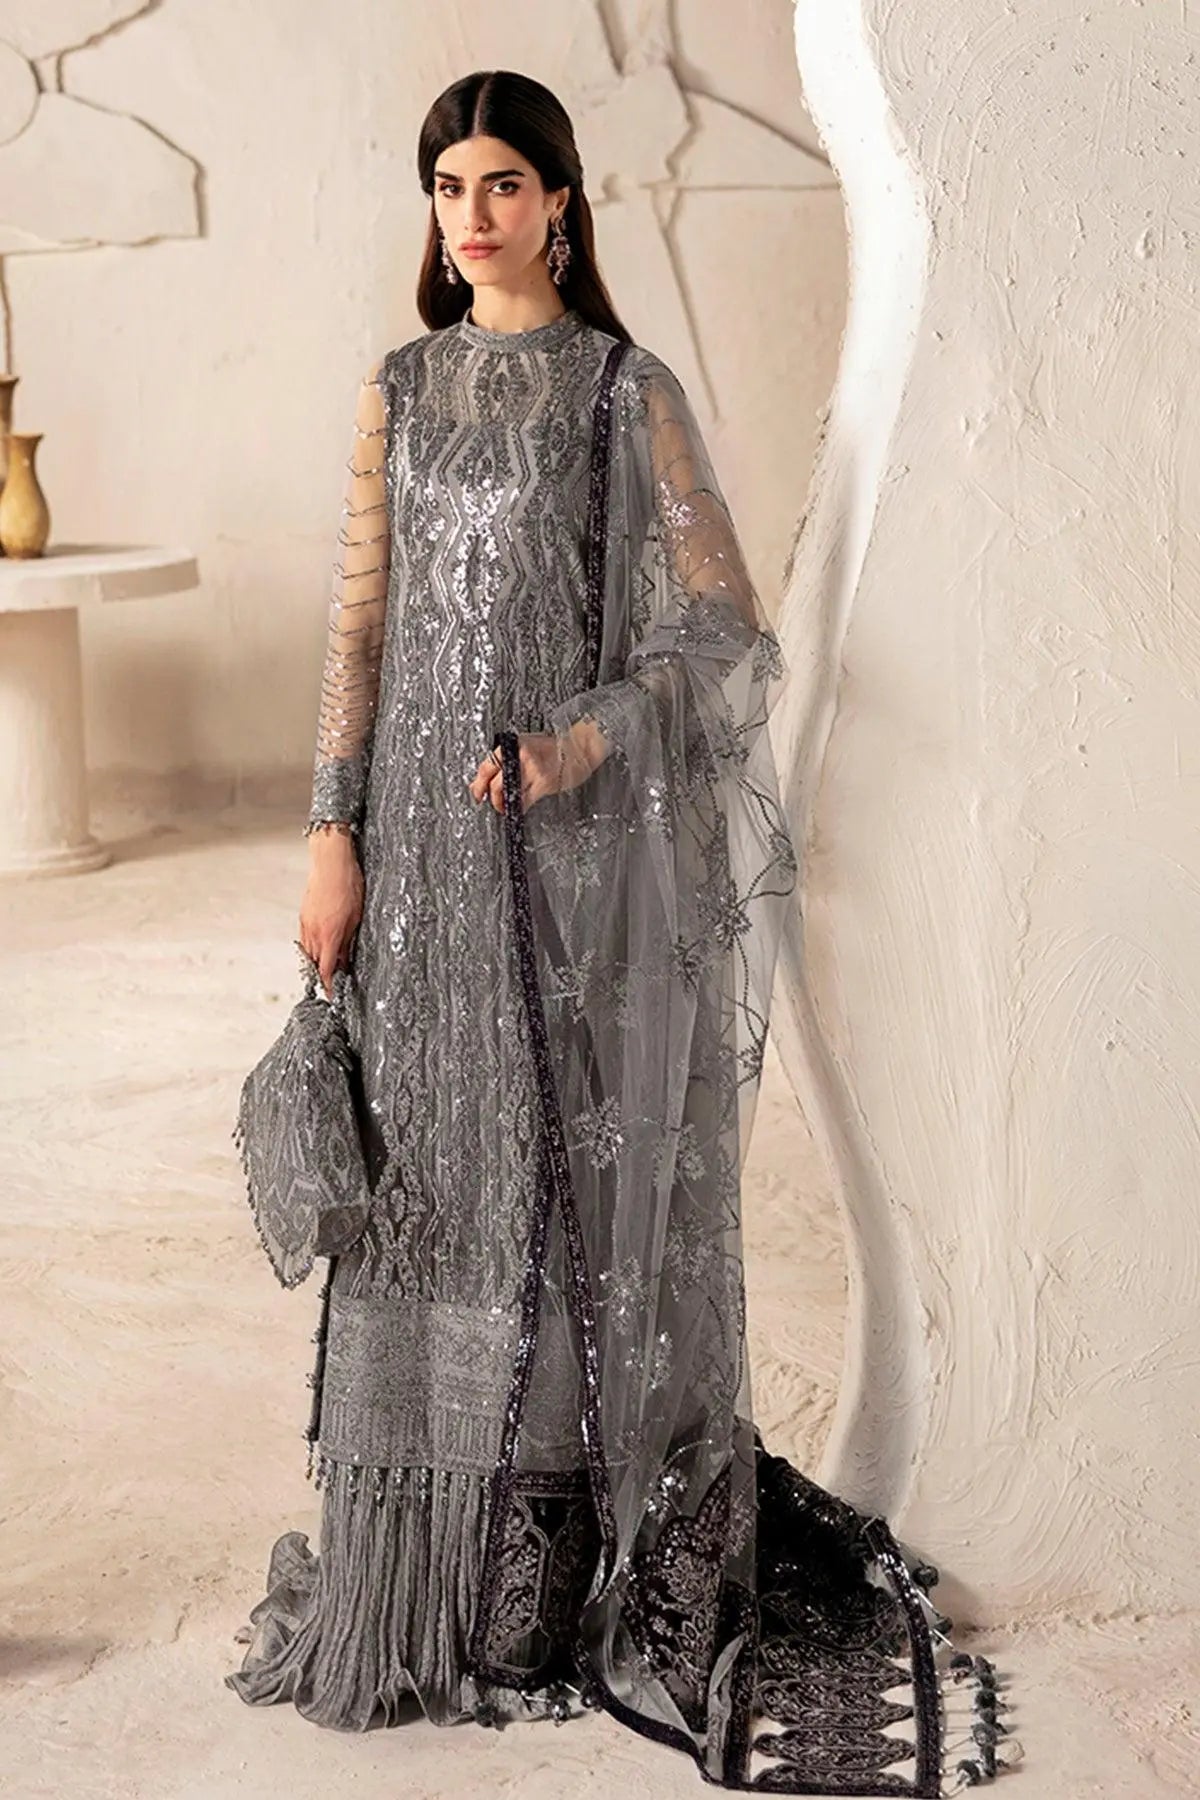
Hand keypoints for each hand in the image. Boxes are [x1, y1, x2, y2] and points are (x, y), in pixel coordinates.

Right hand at [299, 828, 363, 997]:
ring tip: (329, 966)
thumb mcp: (356, 916)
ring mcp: (306, 923)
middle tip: (333, 983)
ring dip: (317, 962)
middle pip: (314, 964)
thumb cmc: (348, 884)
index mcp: (329, 934)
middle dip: (322, 976)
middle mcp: (314, 932)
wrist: (330, 861)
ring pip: (308, 952)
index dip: (329, 985)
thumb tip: (345, 960)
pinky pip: (305, 938)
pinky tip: (322, 945)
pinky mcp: (304, 915)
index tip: (333, 996)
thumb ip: (348, 941)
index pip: (326, 969)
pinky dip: (312, 947)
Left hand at [467, 718, 610, 813]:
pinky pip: (525, 800)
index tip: (477, 794)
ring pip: (508, 793)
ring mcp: (532, 769)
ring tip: (507, 805)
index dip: (478, 784)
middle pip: (495, 782)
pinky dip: (520, 807)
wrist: (578, 749)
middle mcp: (520, 755)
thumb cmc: (552, 748)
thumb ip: (504, 762)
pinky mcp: (543, 782)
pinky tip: (521, 807)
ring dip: (504, 804)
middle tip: (493, 803)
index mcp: (513, 745)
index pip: (487, 766)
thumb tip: (481, 780)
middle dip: (491, 797)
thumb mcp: (525, 748)